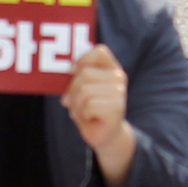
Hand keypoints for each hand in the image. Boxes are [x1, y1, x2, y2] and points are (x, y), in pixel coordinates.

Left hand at [59, 43, 133, 164]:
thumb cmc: (90, 109)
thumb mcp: (83, 89)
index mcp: (112, 68)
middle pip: (84, 74)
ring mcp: (119, 93)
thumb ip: (78, 77)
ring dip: (76, 105)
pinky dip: (82, 114)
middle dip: (72, 90)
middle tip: (72, 102)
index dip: (82, 60)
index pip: (99, 51)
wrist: (105, 135)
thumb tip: (68, 70)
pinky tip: (89, 118)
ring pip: (84, 91)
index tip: (72, 72)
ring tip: (82, 111)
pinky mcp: (116, 108)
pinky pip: (88, 105)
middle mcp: (119, 77)